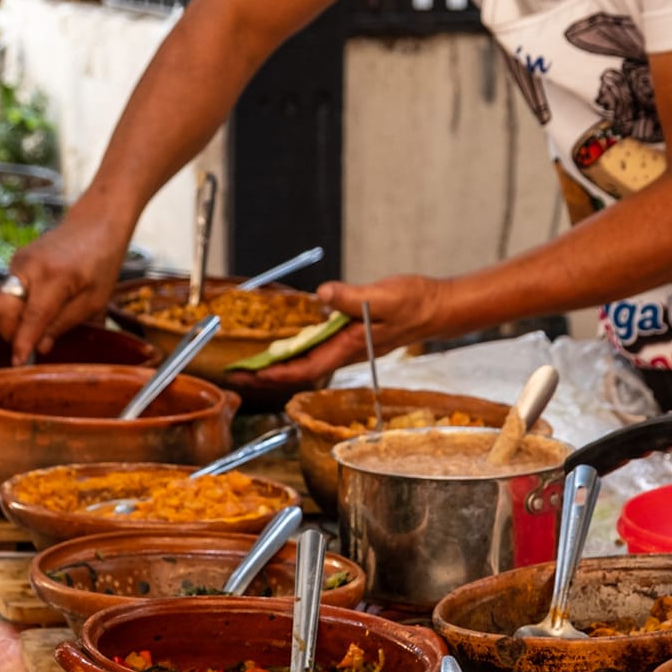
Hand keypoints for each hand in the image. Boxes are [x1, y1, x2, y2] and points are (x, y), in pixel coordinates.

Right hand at [0, 206, 133, 362]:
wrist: (95, 224)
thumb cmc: (101, 262)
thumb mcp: (94, 300)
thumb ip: (65, 323)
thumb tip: (40, 346)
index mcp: (56, 276)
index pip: (31, 316)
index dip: (22, 341)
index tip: (17, 361)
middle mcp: (30, 266)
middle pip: (1, 307)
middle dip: (8, 331)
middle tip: (27, 345)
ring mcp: (19, 260)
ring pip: (1, 300)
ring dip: (13, 319)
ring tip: (39, 325)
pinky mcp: (16, 260)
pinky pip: (8, 290)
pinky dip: (17, 305)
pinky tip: (39, 306)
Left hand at [244, 274, 449, 389]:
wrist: (435, 307)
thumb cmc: (414, 303)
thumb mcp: (382, 296)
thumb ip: (351, 297)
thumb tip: (322, 295)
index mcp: (348, 346)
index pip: (305, 368)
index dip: (275, 374)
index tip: (251, 374)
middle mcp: (344, 351)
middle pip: (298, 370)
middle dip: (266, 376)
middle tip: (236, 374)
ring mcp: (346, 346)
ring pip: (305, 361)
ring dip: (277, 365)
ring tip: (250, 364)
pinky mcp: (349, 336)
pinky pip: (315, 348)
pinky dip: (294, 349)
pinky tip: (281, 343)